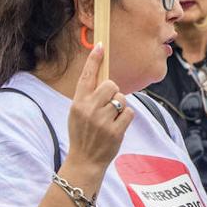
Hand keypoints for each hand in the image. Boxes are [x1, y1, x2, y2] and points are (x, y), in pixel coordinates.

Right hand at [65, 44, 133, 171]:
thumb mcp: (77, 114)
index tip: (101, 46)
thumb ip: (88, 98)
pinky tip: (116, 127)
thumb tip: (103, 79)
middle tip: (108, 106)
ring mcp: (102, 120)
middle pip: (111, 85)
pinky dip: (126, 119)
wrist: (84, 160)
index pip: (87, 77)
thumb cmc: (82, 134)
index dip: (94, 60)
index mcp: (78, 103)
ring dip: (120, 107)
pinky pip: (129, 113)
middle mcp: (89, 109)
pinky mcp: (115, 131)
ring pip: (122, 98)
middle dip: (113, 92)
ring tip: (110, 120)